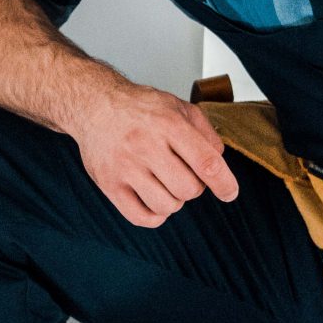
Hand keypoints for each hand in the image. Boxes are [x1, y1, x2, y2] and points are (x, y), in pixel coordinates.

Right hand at [68, 84, 237, 227]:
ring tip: (166, 183)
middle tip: (184, 173)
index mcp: (168, 124)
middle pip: (189, 189)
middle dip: (194, 187)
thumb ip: (205, 132)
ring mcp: (125, 167)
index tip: (229, 193)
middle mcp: (145, 145)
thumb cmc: (139, 107)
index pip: (206, 163)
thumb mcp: (178, 106)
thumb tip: (219, 161)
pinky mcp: (109, 184)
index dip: (224, 183)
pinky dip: (155, 216)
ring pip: (167, 206)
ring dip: (174, 200)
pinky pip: (141, 217)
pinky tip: (154, 200)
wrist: (93, 105)